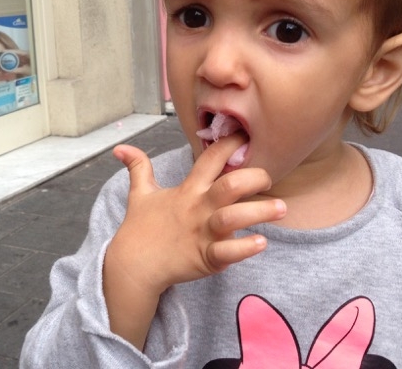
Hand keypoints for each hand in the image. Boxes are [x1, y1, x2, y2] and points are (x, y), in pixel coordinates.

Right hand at [103, 136, 285, 348]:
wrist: (132, 265)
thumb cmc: (140, 228)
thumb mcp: (140, 193)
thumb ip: (138, 167)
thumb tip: (121, 148)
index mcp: (187, 190)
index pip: (209, 160)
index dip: (228, 144)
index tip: (246, 135)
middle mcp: (197, 208)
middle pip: (229, 186)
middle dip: (254, 178)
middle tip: (270, 178)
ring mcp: (202, 234)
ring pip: (233, 218)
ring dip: (259, 212)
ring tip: (281, 208)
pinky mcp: (204, 259)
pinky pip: (227, 253)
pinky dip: (244, 248)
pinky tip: (261, 242)